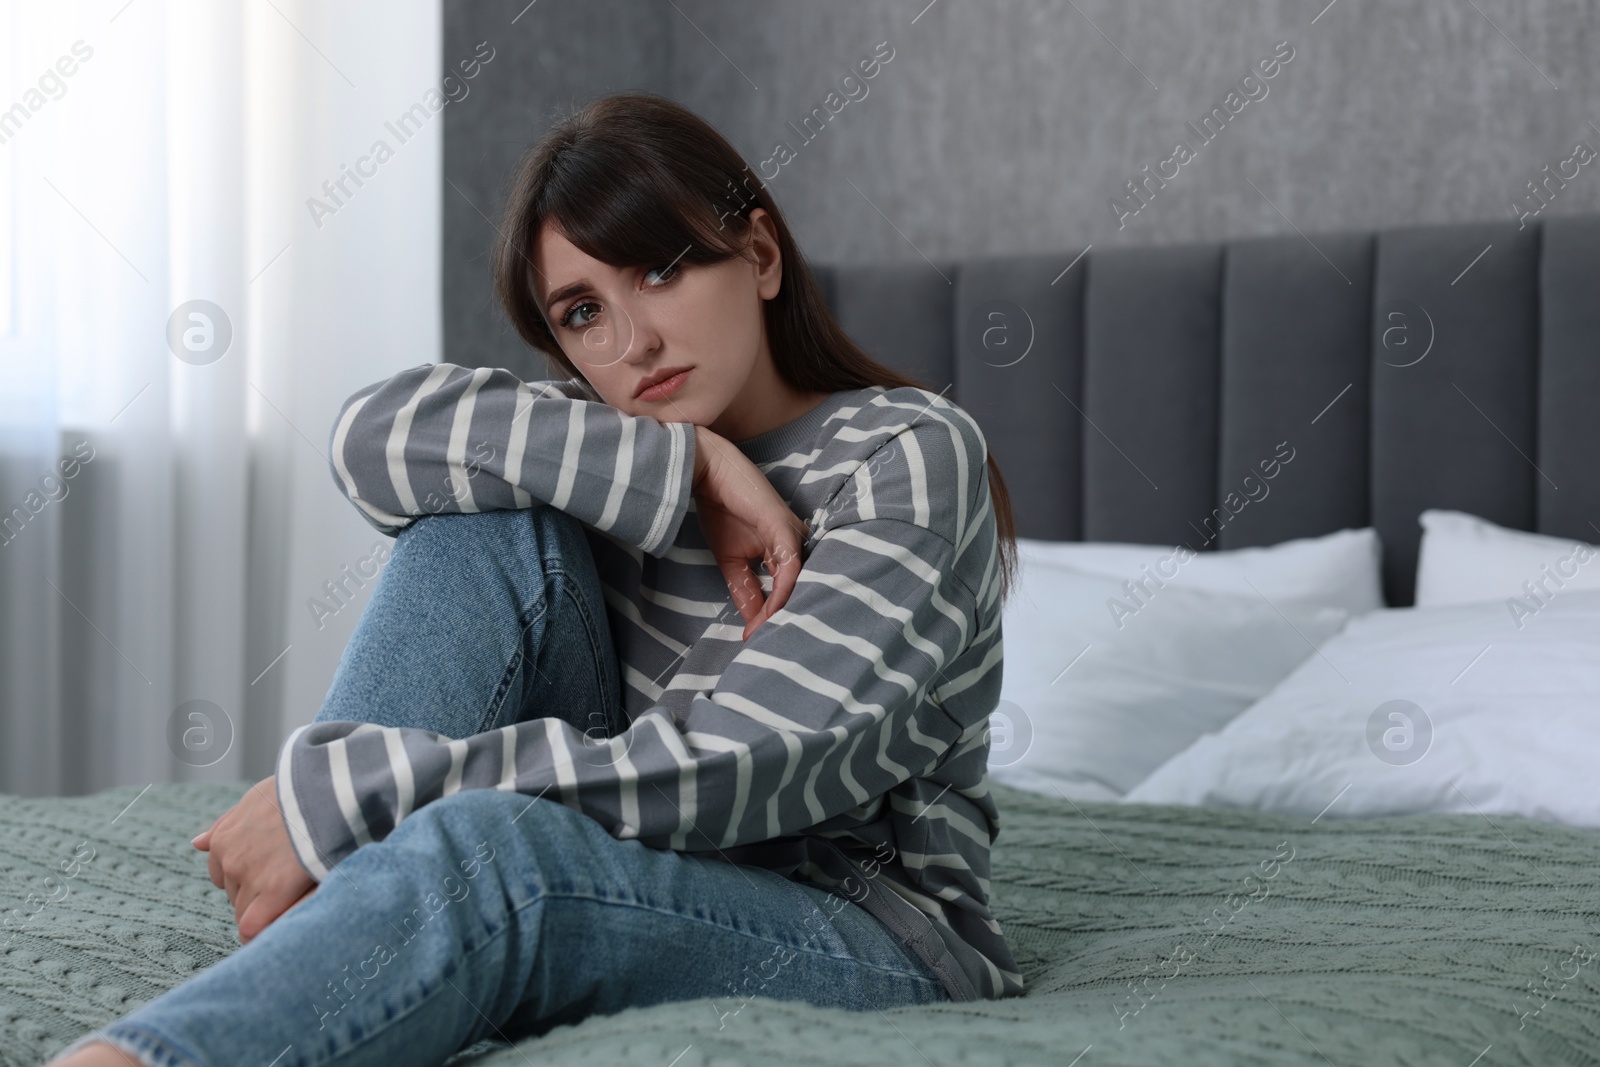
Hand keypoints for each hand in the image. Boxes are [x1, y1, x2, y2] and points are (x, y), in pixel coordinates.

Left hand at [191, 775, 316, 943]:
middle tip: (288, 886)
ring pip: (245, 912)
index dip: (247, 880)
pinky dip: (263, 930)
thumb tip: (197, 844)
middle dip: (257, 895)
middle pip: (235, 896)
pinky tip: (281, 926)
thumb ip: (227, 823)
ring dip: (266, 910)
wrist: (328, 789)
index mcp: (223, 839)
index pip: (222, 876)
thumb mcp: (257, 798)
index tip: (271, 877)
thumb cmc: (299, 791)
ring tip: (295, 898)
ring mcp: (249, 875)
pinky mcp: (274, 890)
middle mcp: (229, 859)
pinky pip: (254, 926)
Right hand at [692, 425, 808, 639]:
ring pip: (799, 582)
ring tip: (767, 635)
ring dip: (784, 612)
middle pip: (801, 588)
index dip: (775, 617)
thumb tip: (753, 621)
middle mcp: (797, 543)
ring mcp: (793, 534)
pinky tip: (773, 611)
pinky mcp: (784, 528)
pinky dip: (783, 591)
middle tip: (768, 646)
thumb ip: (745, 589)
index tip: (756, 641)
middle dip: (786, 619)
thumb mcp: (732, 561)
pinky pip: (790, 566)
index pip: (789, 591)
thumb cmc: (721, 509)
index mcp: (786, 550)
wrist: (706, 473)